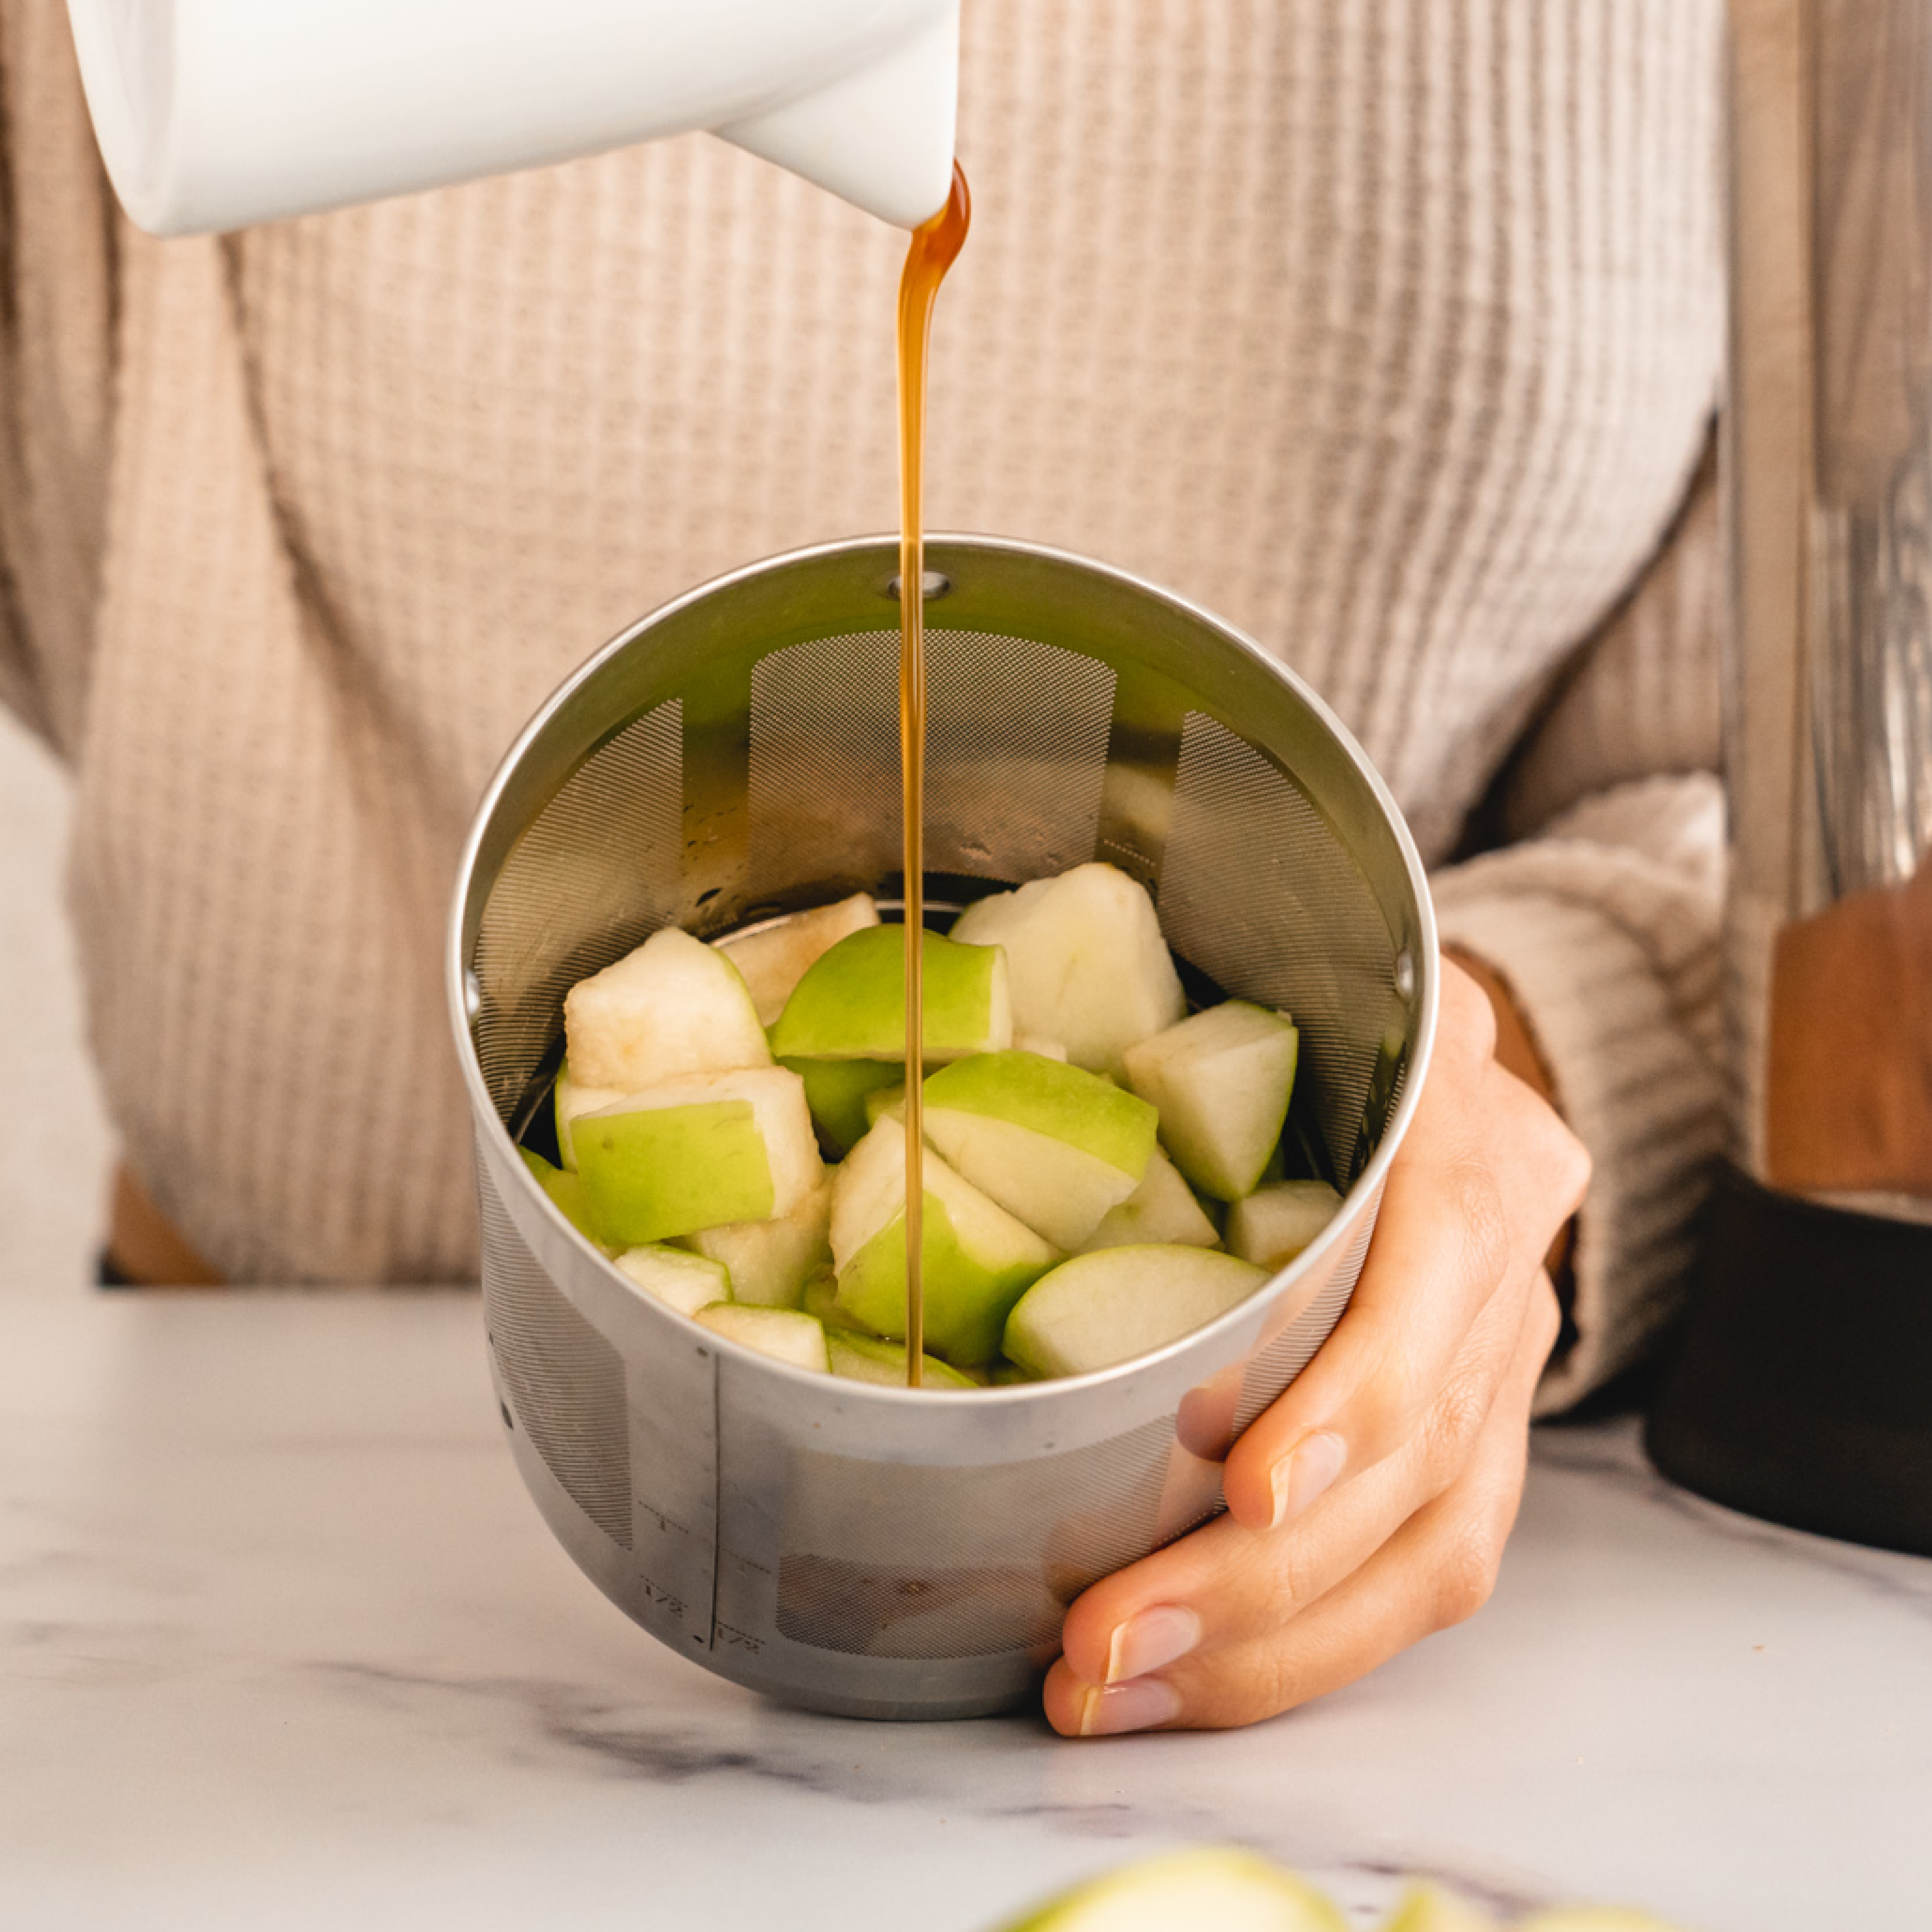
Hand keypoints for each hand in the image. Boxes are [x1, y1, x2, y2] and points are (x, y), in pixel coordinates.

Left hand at [1043, 956, 1589, 1734]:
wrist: (1432, 1063)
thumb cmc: (1321, 1026)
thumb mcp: (1276, 996)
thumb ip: (1175, 1029)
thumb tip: (955, 1039)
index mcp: (1465, 1140)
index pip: (1439, 1282)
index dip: (1351, 1398)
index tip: (1241, 1489)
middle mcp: (1510, 1268)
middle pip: (1417, 1459)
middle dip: (1255, 1580)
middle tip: (1103, 1642)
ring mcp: (1506, 1373)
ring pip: (1424, 1554)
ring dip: (1265, 1649)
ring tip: (1114, 1690)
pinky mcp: (1475, 1451)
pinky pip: (1416, 1578)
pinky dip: (1298, 1651)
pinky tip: (1182, 1683)